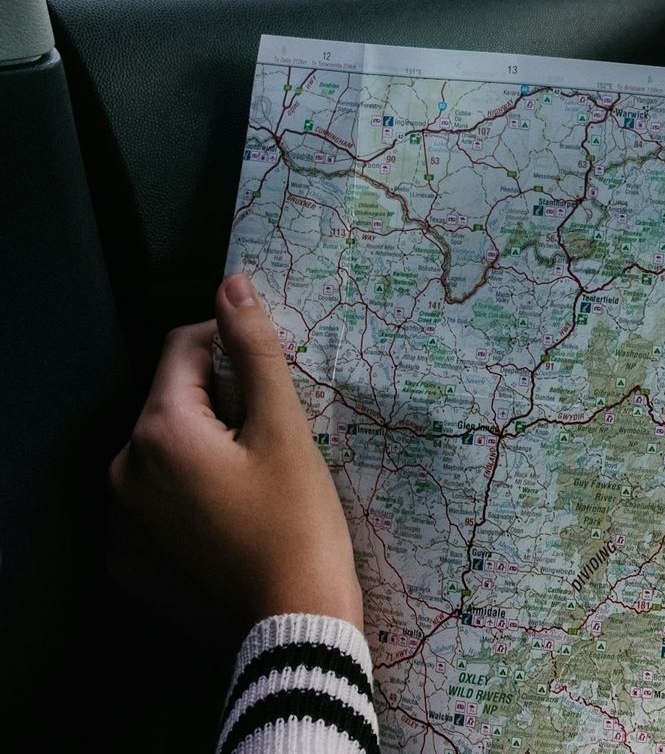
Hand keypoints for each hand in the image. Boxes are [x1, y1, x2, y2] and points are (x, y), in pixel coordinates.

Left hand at [110, 273, 363, 630]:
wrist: (291, 630)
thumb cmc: (296, 522)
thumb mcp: (284, 426)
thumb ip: (255, 348)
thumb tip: (232, 283)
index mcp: (159, 431)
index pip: (185, 347)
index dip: (232, 343)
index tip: (273, 373)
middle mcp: (124, 471)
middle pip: (174, 400)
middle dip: (221, 399)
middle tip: (273, 432)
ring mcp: (121, 523)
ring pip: (166, 451)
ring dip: (205, 445)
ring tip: (256, 476)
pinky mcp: (130, 562)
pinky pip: (155, 501)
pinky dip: (188, 494)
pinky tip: (233, 515)